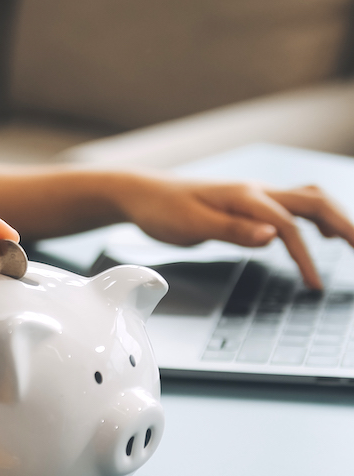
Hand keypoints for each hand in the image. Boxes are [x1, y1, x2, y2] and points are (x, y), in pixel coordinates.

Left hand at [116, 173, 353, 289]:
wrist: (142, 194)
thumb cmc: (162, 210)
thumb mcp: (191, 225)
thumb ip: (232, 231)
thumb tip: (272, 237)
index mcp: (244, 197)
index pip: (287, 225)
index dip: (305, 256)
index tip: (315, 284)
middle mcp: (255, 191)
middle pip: (313, 201)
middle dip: (344, 225)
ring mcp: (253, 195)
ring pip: (306, 200)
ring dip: (333, 218)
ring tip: (353, 243)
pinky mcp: (247, 203)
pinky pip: (291, 206)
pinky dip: (312, 219)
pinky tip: (319, 234)